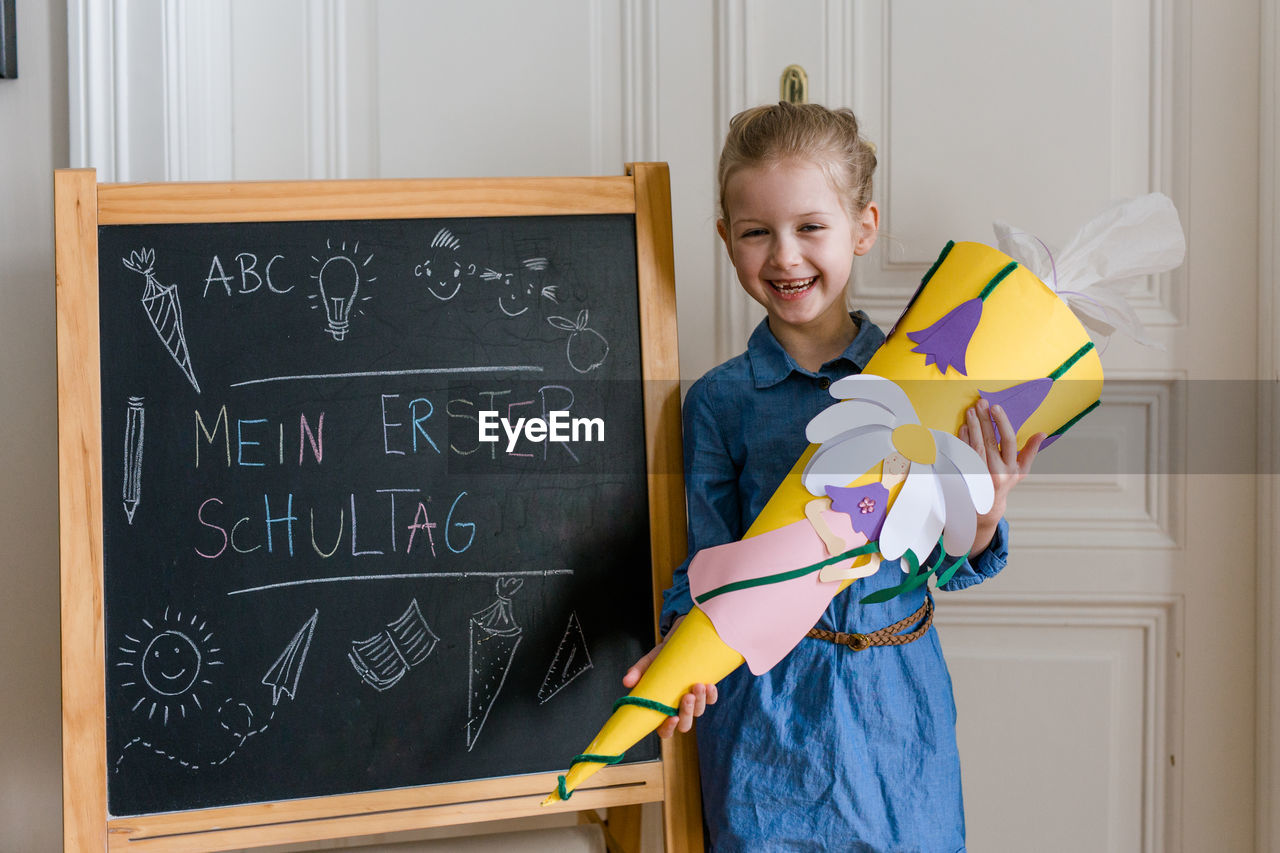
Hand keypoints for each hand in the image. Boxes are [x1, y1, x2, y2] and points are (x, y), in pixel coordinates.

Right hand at [622, 615, 717, 737]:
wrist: (678, 645)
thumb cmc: (659, 660)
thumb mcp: (647, 664)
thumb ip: (637, 672)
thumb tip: (626, 681)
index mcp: (662, 709)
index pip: (664, 731)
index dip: (668, 729)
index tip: (672, 718)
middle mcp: (678, 709)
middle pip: (685, 724)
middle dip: (687, 713)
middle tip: (686, 696)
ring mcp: (693, 702)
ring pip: (699, 711)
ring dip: (700, 701)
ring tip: (697, 685)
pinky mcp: (705, 692)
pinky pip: (712, 700)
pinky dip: (711, 695)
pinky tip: (709, 685)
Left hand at [958, 397, 1043, 552]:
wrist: (985, 507)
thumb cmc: (1004, 483)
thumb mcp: (1020, 471)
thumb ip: (1030, 451)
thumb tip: (1043, 433)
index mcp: (1011, 469)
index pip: (1008, 441)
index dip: (1001, 423)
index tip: (996, 407)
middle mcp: (996, 472)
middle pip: (989, 442)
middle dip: (984, 420)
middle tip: (981, 403)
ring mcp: (979, 476)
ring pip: (974, 447)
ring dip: (972, 427)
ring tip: (971, 411)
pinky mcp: (965, 477)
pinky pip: (962, 455)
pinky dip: (962, 440)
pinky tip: (963, 427)